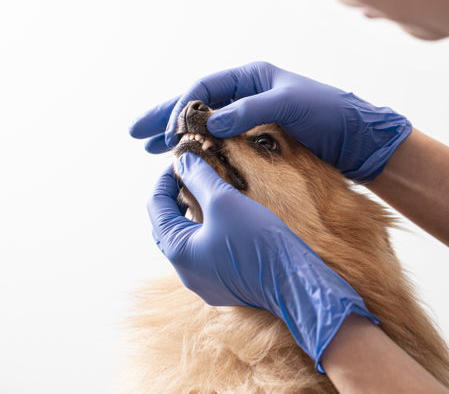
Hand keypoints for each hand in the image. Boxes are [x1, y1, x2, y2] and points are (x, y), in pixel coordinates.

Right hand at [129, 61, 411, 181]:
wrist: (361, 140)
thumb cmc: (332, 115)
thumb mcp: (291, 105)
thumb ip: (251, 110)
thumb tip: (211, 121)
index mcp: (254, 77)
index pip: (206, 88)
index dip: (181, 107)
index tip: (166, 130)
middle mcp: (249, 93)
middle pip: (198, 103)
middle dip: (167, 118)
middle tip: (136, 135)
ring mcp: (253, 116)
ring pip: (206, 123)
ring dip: (179, 135)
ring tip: (151, 149)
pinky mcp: (260, 138)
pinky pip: (222, 141)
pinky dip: (202, 149)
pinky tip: (188, 160)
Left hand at [147, 153, 378, 371]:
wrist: (291, 281)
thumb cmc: (256, 241)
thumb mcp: (225, 200)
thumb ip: (200, 178)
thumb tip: (183, 161)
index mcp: (178, 251)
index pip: (156, 207)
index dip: (166, 179)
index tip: (182, 162)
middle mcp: (185, 271)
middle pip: (168, 226)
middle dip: (176, 199)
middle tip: (193, 177)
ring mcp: (204, 282)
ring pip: (189, 242)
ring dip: (192, 217)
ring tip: (209, 196)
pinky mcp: (224, 286)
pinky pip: (207, 255)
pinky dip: (209, 234)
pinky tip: (227, 223)